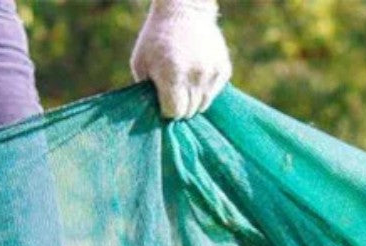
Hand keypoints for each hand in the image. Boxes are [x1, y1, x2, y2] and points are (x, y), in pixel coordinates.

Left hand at [131, 0, 231, 119]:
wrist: (183, 9)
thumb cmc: (155, 38)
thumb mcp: (141, 64)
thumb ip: (146, 91)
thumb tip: (154, 115)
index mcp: (173, 74)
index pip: (174, 112)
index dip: (166, 111)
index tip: (161, 102)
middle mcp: (196, 74)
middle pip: (189, 111)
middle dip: (179, 107)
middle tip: (172, 94)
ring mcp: (212, 71)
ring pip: (203, 105)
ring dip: (192, 101)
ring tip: (183, 87)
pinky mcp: (224, 68)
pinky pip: (213, 93)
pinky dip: (204, 91)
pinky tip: (195, 78)